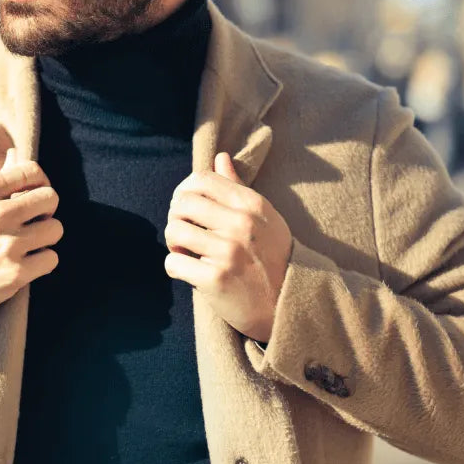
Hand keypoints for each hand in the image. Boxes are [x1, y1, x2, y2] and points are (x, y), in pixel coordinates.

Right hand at [0, 148, 62, 315]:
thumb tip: (16, 154)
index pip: (31, 171)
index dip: (40, 181)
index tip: (34, 194)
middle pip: (50, 198)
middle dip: (46, 208)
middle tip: (34, 219)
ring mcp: (7, 246)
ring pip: (55, 229)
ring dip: (45, 236)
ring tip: (28, 242)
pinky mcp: (15, 274)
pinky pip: (51, 259)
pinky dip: (42, 260)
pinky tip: (26, 261)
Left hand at [164, 151, 292, 343]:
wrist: (290, 306)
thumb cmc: (273, 258)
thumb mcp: (265, 218)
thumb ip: (238, 187)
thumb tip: (220, 157)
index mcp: (251, 204)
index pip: (201, 179)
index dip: (184, 192)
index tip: (187, 209)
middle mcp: (241, 223)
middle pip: (182, 203)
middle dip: (176, 218)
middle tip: (185, 234)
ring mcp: (229, 251)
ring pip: (174, 231)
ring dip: (174, 244)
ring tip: (186, 253)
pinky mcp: (216, 279)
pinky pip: (173, 263)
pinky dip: (175, 268)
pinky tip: (190, 272)